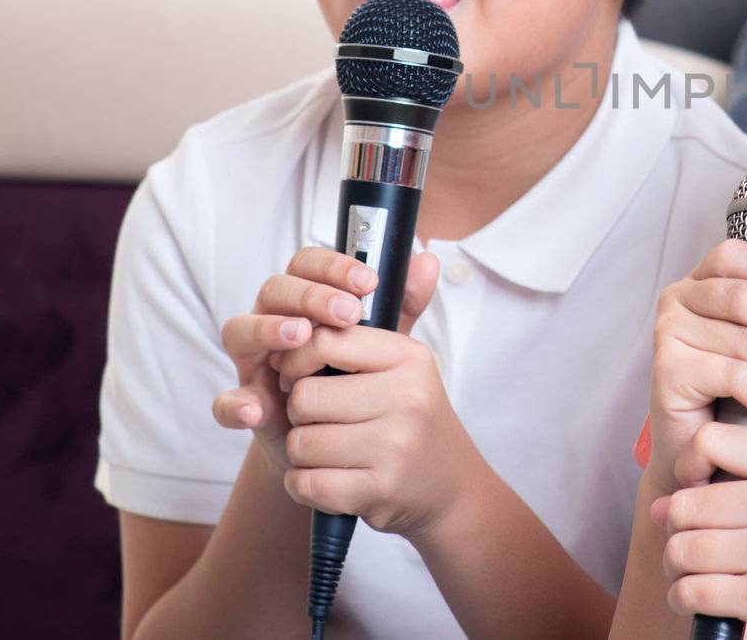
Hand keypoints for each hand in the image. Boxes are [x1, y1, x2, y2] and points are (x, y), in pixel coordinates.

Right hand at [211, 246, 399, 467]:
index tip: (367, 281)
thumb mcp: (385, 339)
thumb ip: (402, 303)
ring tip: (301, 336)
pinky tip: (257, 410)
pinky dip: (234, 404)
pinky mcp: (247, 405)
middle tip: (347, 312)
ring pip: (239, 330)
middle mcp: (273, 322)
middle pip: (274, 289)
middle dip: (310, 295)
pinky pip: (225, 402)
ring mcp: (255, 363)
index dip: (332, 265)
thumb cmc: (360, 377)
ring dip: (267, 328)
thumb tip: (427, 262)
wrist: (345, 441)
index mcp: (305, 300)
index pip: (306, 264)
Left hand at [258, 253, 483, 538]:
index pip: (326, 338)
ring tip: (331, 449)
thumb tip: (423, 255)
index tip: (304, 368)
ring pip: (300, 443)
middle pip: (304, 396)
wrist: (448, 489)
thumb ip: (400, 309)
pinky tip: (331, 479)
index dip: (299, 355)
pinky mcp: (379, 491)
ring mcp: (395, 446)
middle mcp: (408, 397)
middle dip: (300, 411)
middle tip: (323, 418)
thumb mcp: (408, 363)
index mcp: (409, 358)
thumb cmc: (413, 418)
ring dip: (302, 451)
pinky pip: (306, 483)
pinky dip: (306, 485)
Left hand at [654, 422, 746, 639]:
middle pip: (685, 505)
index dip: (688, 464)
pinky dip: (682, 598)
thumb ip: (740, 484)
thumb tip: (658, 506)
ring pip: (681, 550)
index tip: (694, 489)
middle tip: (687, 544)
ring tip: (689, 573)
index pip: (711, 440)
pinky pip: (692, 591)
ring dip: (675, 568)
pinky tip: (694, 598)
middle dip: (674, 529)